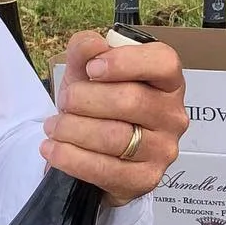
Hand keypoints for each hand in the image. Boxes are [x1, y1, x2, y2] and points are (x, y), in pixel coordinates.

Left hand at [42, 30, 187, 206]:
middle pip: (130, 100)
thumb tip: (93, 45)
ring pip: (114, 136)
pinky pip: (105, 169)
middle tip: (64, 101)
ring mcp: (163, 150)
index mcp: (167, 81)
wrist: (95, 153)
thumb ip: (86, 50)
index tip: (92, 69)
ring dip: (72, 129)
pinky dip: (71, 158)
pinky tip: (53, 150)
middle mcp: (173, 115)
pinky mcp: (146, 179)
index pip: (163, 62)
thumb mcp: (87, 73)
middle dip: (84, 99)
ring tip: (53, 127)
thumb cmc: (98, 107)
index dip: (125, 62)